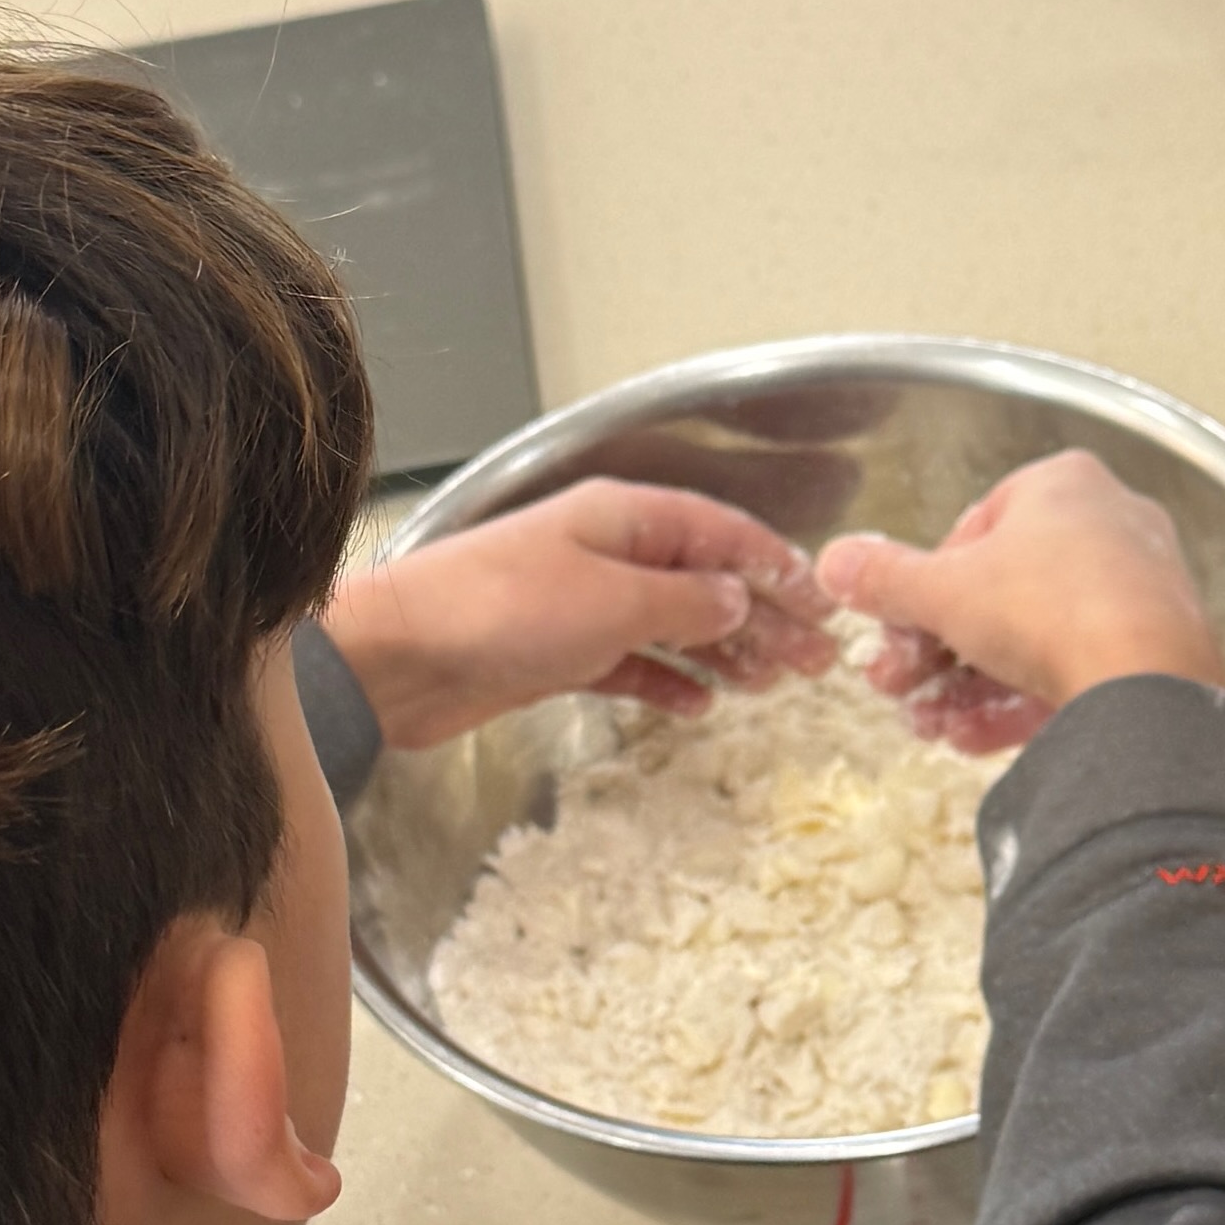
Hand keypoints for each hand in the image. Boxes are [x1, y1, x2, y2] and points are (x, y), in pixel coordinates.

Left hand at [326, 479, 836, 749]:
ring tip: (771, 684)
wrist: (401, 658)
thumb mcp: (612, 601)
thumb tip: (738, 598)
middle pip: (705, 580)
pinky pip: (630, 663)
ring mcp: (580, 604)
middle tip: (816, 661)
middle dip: (764, 617)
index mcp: (624, 518)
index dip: (777, 566)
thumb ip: (684, 600)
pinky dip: (667, 681)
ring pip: (673, 625)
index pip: (722, 533)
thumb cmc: (498, 610)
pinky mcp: (555, 653)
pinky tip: (699, 706)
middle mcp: (607, 554)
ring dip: (724, 652)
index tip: (823, 604)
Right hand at [817, 452, 1223, 755]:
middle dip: (943, 646)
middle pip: (1004, 589)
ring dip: (972, 684)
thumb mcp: (943, 592)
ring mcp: (1141, 588)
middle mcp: (1111, 523)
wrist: (1146, 683)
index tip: (904, 623)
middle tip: (900, 682)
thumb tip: (835, 562)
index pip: (974, 528)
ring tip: (930, 724)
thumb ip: (885, 578)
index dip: (930, 582)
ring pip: (1037, 637)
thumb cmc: (1051, 609)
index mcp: (1062, 484)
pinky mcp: (1157, 648)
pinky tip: (975, 739)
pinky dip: (1023, 702)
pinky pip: (1076, 669)